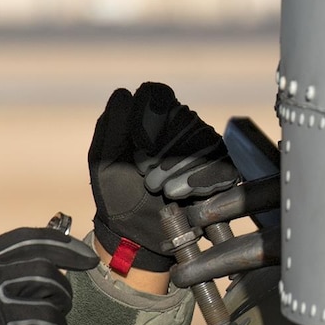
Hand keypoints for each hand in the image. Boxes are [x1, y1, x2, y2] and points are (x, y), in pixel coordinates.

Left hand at [89, 82, 238, 271]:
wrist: (138, 231)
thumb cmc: (117, 194)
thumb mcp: (103, 159)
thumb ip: (111, 124)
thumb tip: (124, 93)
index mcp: (148, 116)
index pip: (156, 94)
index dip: (149, 117)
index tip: (138, 146)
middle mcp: (179, 124)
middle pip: (181, 117)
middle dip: (162, 151)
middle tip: (146, 176)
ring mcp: (203, 144)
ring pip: (202, 139)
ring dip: (178, 168)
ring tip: (161, 189)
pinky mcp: (221, 167)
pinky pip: (221, 163)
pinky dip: (199, 180)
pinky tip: (180, 194)